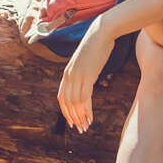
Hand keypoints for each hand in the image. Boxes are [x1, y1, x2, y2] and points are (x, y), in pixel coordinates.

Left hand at [57, 15, 114, 132]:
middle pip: (67, 103)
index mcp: (67, 73)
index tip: (71, 121)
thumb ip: (82, 73)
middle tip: (80, 129)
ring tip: (86, 127)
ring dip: (80, 117)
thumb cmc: (95, 46)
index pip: (61, 97)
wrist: (101, 33)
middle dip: (73, 118)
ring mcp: (77, 76)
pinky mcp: (87, 76)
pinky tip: (91, 118)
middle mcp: (69, 76)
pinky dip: (87, 110)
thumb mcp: (85, 62)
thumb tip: (87, 81)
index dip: (65, 111)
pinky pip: (85, 98)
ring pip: (75, 103)